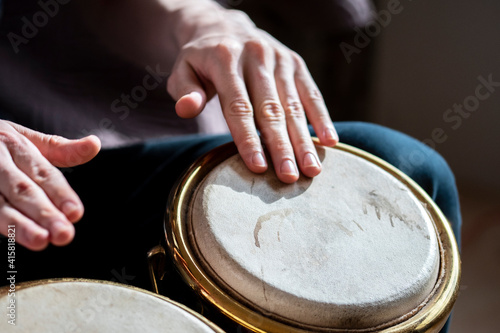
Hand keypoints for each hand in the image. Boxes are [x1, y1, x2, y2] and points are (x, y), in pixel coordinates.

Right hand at [0, 121, 100, 249]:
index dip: (60, 194)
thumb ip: (61, 148)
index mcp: (15, 145)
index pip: (43, 173)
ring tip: (41, 241)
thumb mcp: (27, 138)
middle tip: (64, 234)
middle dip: (44, 213)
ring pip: (0, 205)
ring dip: (20, 226)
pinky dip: (3, 225)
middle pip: (23, 191)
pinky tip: (16, 238)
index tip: (76, 213)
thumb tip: (95, 144)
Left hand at [167, 4, 337, 182]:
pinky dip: (321, 117)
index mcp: (225, 59)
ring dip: (303, 139)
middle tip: (289, 177)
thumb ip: (184, 90)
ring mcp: (279, 59)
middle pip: (270, 109)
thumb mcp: (182, 70)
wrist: (226, 27)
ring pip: (293, 105)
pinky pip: (311, 93)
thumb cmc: (202, 60)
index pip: (238, 106)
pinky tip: (330, 141)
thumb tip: (187, 109)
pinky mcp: (295, 63)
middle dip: (281, 146)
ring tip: (311, 169)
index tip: (258, 167)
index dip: (248, 138)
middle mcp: (256, 57)